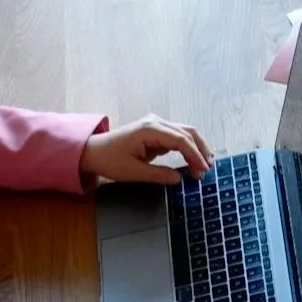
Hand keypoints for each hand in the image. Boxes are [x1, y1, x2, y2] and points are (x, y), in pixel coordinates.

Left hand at [81, 116, 213, 184]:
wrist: (93, 151)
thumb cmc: (109, 161)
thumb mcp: (133, 172)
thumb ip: (158, 175)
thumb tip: (179, 179)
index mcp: (150, 130)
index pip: (181, 140)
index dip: (195, 155)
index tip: (203, 170)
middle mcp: (156, 122)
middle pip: (188, 132)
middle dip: (201, 150)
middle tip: (208, 169)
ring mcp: (156, 124)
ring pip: (185, 132)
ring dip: (197, 147)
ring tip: (205, 164)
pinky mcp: (156, 131)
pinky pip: (178, 136)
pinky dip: (188, 147)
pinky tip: (194, 159)